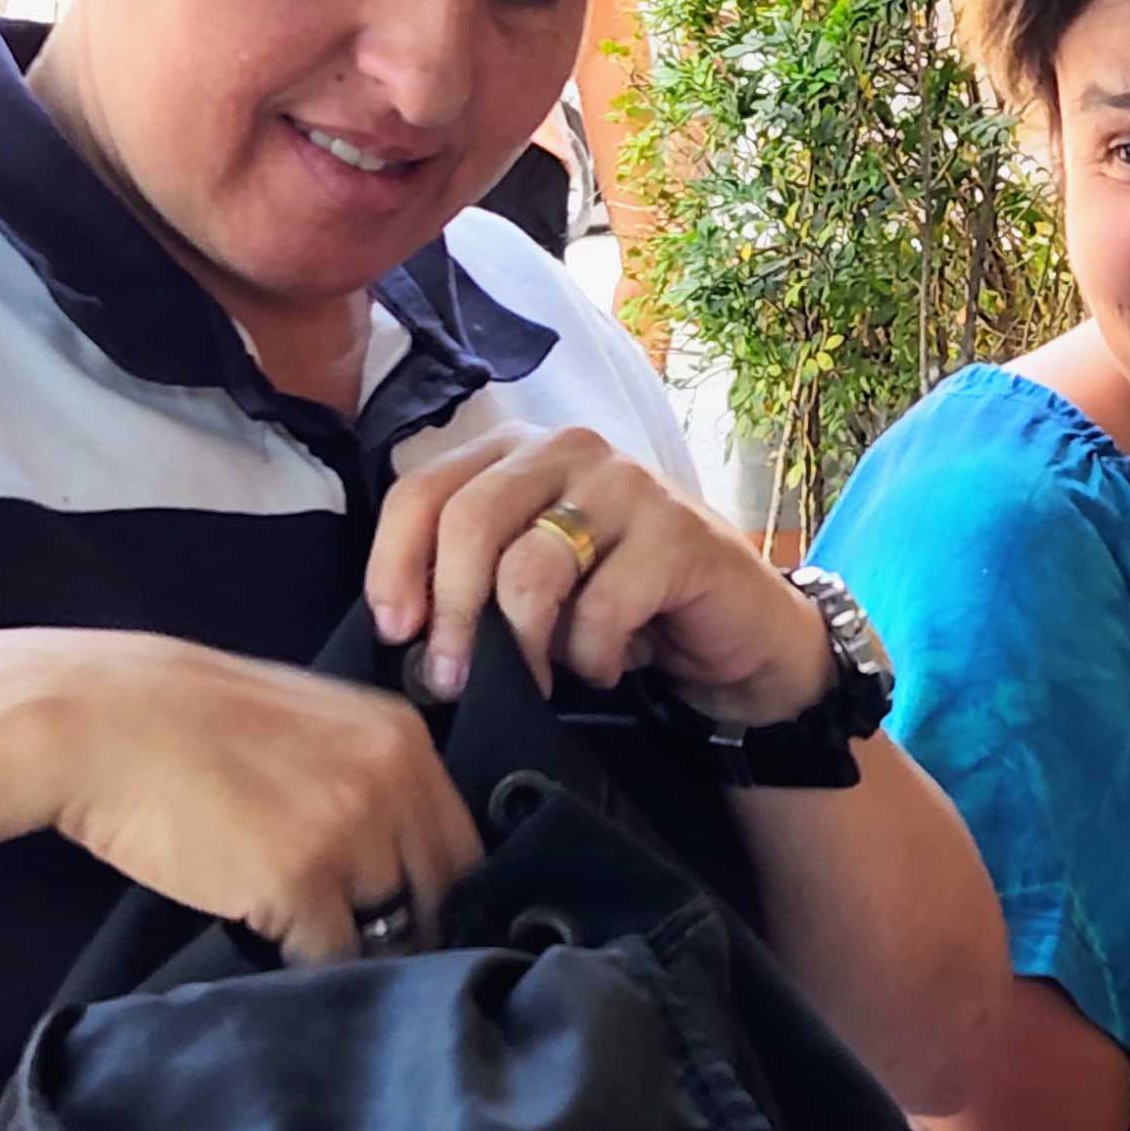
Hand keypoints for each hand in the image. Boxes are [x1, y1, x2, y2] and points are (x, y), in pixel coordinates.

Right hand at [32, 635, 478, 964]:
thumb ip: (364, 774)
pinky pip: (329, 956)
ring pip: (388, 931)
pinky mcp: (297, 881)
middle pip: (437, 894)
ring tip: (303, 940)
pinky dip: (305, 965)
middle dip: (406, 928)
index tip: (405, 919)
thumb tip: (393, 850)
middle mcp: (392, 781)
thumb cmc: (188, 721)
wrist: (102, 721)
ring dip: (353, 950)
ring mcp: (349, 832)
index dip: (434, 893)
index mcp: (402, 739)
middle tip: (359, 947)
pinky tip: (267, 942)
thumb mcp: (308, 724)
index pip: (461, 846)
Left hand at [365, 424, 833, 726]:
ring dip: (520, 646)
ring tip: (538, 682)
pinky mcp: (677, 533)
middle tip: (449, 680)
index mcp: (517, 451)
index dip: (394, 563)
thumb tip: (400, 628)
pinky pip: (601, 610)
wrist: (735, 634)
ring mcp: (628, 484)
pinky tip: (607, 666)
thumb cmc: (618, 606)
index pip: (424, 490)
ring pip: (529, 568)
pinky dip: (592, 658)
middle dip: (449, 612)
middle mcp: (569, 448)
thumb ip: (471, 580)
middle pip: (469, 520)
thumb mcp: (532, 583)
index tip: (394, 632)